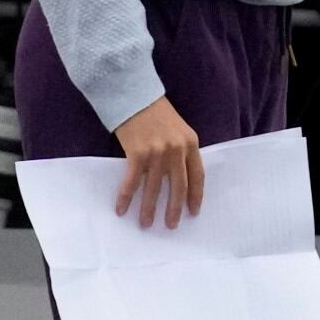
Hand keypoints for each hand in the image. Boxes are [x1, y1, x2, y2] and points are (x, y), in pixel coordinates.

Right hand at [112, 96, 205, 231]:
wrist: (133, 94)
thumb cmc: (155, 111)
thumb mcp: (177, 128)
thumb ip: (181, 150)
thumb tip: (178, 178)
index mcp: (190, 143)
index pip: (197, 176)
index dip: (195, 196)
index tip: (193, 212)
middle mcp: (176, 150)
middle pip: (178, 187)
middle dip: (174, 209)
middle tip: (171, 225)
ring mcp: (157, 153)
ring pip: (154, 189)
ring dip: (149, 209)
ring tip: (146, 223)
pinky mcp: (137, 154)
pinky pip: (132, 182)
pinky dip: (126, 198)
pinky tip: (122, 210)